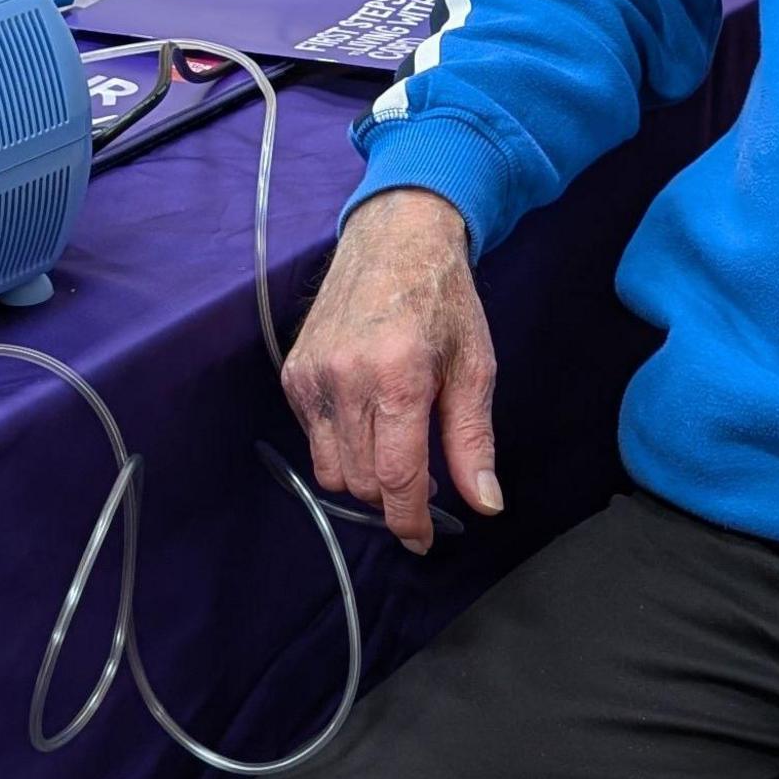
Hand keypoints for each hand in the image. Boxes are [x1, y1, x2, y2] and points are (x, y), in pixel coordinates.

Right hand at [281, 188, 502, 551]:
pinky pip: (314, 438)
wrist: (394, 238)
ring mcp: (312, 375)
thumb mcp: (475, 367)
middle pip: (361, 481)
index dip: (411, 521)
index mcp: (397, 376)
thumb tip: (485, 505)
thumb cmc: (443, 301)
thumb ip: (473, 441)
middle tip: (425, 483)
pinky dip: (341, 446)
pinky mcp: (294, 372)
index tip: (424, 540)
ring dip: (365, 477)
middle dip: (394, 498)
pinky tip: (369, 418)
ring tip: (397, 451)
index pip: (396, 478)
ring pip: (330, 469)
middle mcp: (345, 378)